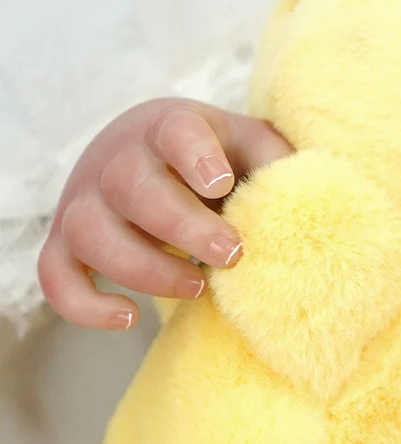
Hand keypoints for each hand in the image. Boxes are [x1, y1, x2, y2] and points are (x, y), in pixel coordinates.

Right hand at [38, 98, 291, 328]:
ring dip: (146, 269)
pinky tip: (130, 315)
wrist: (148, 153)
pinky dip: (84, 305)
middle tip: (232, 254)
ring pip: (90, 233)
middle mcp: (117, 160)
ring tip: (198, 286)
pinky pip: (55, 276)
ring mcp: (84, 201)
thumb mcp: (249, 145)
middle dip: (184, 228)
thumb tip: (303, 195)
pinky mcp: (65, 241)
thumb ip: (276, 162)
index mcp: (170, 127)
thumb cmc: (214, 156)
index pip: (176, 130)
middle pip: (132, 188)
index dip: (196, 156)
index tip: (221, 184)